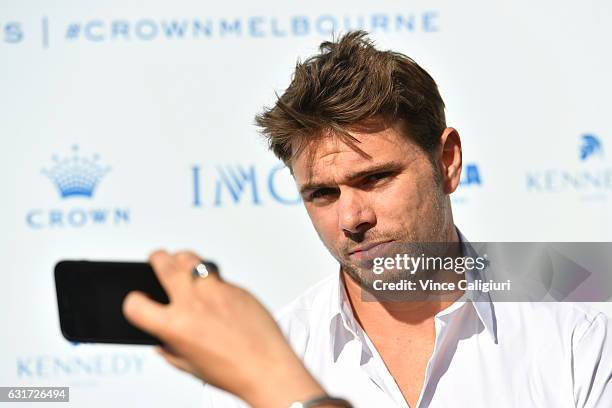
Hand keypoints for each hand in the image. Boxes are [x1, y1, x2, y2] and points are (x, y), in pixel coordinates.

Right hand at [122, 250, 324, 407]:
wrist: (268, 367)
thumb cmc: (233, 372)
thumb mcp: (190, 366)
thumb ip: (170, 349)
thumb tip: (161, 339)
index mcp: (174, 326)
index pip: (136, 304)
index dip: (133, 303)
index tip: (138, 302)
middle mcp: (193, 303)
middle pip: (164, 263)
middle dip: (156, 258)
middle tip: (157, 259)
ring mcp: (216, 291)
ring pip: (192, 259)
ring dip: (183, 260)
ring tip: (183, 265)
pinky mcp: (236, 287)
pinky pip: (218, 277)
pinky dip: (212, 281)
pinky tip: (216, 294)